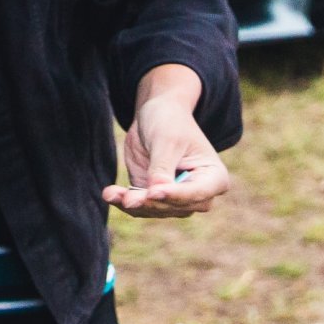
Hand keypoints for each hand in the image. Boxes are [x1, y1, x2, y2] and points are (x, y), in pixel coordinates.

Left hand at [102, 74, 229, 219]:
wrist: (155, 113)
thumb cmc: (170, 121)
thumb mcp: (167, 141)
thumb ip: (162, 169)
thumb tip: (155, 195)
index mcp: (214, 178)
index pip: (197, 194)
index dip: (175, 195)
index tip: (153, 193)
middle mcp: (198, 194)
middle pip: (175, 207)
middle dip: (150, 203)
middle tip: (129, 199)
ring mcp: (175, 198)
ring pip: (155, 210)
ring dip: (132, 204)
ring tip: (112, 194)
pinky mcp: (153, 196)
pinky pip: (139, 205)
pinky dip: (123, 201)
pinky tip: (109, 194)